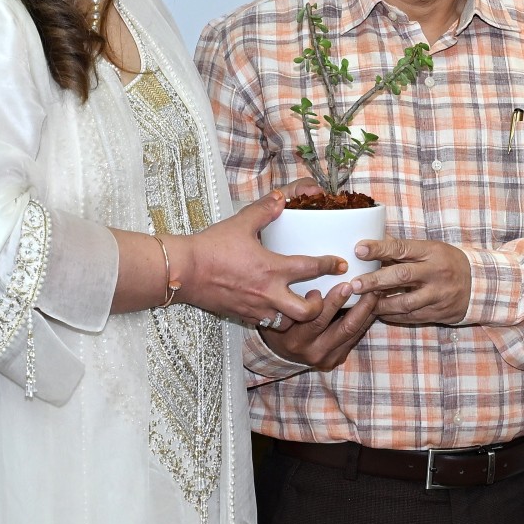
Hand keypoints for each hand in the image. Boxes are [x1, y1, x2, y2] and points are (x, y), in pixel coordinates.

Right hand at [170, 193, 345, 326]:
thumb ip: (264, 210)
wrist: (183, 270)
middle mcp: (268, 293)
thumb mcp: (241, 223)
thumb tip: (281, 198)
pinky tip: (273, 308)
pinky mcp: (242, 316)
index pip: (312, 268)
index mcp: (272, 268)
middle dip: (320, 306)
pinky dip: (274, 319)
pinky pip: (265, 324)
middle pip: (307, 312)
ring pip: (287, 324)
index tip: (341, 263)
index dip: (331, 265)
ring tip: (298, 305)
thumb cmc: (211, 247)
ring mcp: (255, 308)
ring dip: (297, 317)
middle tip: (320, 295)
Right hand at [261, 281, 378, 370]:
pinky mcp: (335, 359)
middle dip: (359, 304)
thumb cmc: (282, 321)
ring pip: (353, 332)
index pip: (317, 318)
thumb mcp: (283, 309)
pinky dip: (364, 320)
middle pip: (343, 326)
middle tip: (368, 285)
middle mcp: (311, 351)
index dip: (333, 300)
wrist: (280, 351)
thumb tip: (322, 268)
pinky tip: (371, 305)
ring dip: (367, 311)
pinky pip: (355, 338)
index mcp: (295, 338)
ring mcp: (326, 357)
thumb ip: (297, 295)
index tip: (343, 282)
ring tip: (376, 292)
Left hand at [348, 236, 471, 325]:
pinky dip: (393, 316)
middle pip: (402, 276)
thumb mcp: (431, 249)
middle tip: (354, 284)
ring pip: (405, 302)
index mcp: (432, 252)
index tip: (359, 249)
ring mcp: (437, 295)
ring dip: (381, 303)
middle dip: (375, 280)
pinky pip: (411, 317)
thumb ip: (404, 248)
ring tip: (363, 302)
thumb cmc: (448, 262)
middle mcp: (435, 273)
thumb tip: (374, 241)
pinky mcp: (437, 313)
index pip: (402, 248)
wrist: (479, 285)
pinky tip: (378, 312)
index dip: (379, 248)